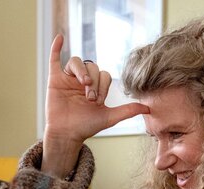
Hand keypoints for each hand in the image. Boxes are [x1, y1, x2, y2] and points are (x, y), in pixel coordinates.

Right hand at [42, 34, 148, 174]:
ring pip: (77, 62)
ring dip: (82, 72)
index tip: (97, 102)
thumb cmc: (86, 127)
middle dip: (94, 83)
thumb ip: (128, 110)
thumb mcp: (109, 117)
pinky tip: (60, 38)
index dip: (103, 86)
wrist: (67, 134)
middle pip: (92, 67)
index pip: (103, 75)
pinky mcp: (55, 80)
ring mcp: (68, 79)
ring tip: (84, 84)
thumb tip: (149, 107)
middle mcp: (82, 81)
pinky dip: (56, 48)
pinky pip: (54, 60)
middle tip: (90, 98)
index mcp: (95, 87)